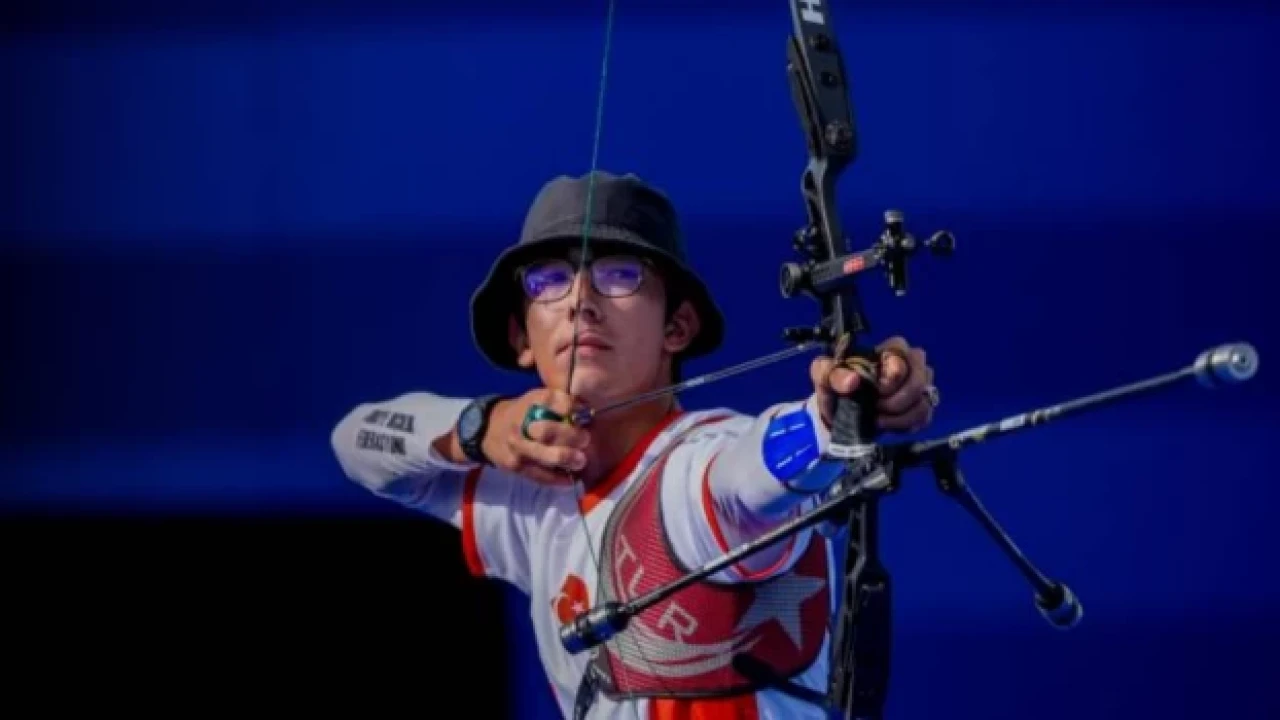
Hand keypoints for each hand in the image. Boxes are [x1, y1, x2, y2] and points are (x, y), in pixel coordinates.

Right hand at [481, 388, 590, 485]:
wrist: (488, 430)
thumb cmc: (521, 414)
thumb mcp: (536, 400)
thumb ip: (559, 404)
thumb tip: (587, 412)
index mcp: (530, 402)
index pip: (553, 400)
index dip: (572, 408)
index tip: (585, 414)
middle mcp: (521, 423)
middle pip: (548, 431)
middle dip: (571, 437)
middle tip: (585, 440)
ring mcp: (517, 447)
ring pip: (545, 456)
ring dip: (567, 459)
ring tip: (580, 461)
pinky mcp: (515, 466)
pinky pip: (540, 475)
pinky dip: (558, 478)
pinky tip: (570, 478)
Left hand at [810, 335, 936, 433]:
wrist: (838, 413)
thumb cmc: (835, 386)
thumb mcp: (824, 376)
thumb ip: (830, 372)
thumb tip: (852, 380)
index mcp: (889, 349)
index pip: (902, 352)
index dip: (893, 373)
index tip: (878, 390)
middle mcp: (911, 364)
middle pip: (919, 379)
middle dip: (897, 400)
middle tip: (876, 407)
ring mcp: (919, 386)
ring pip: (923, 401)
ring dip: (899, 416)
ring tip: (877, 419)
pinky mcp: (921, 408)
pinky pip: (924, 417)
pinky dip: (903, 425)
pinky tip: (886, 424)